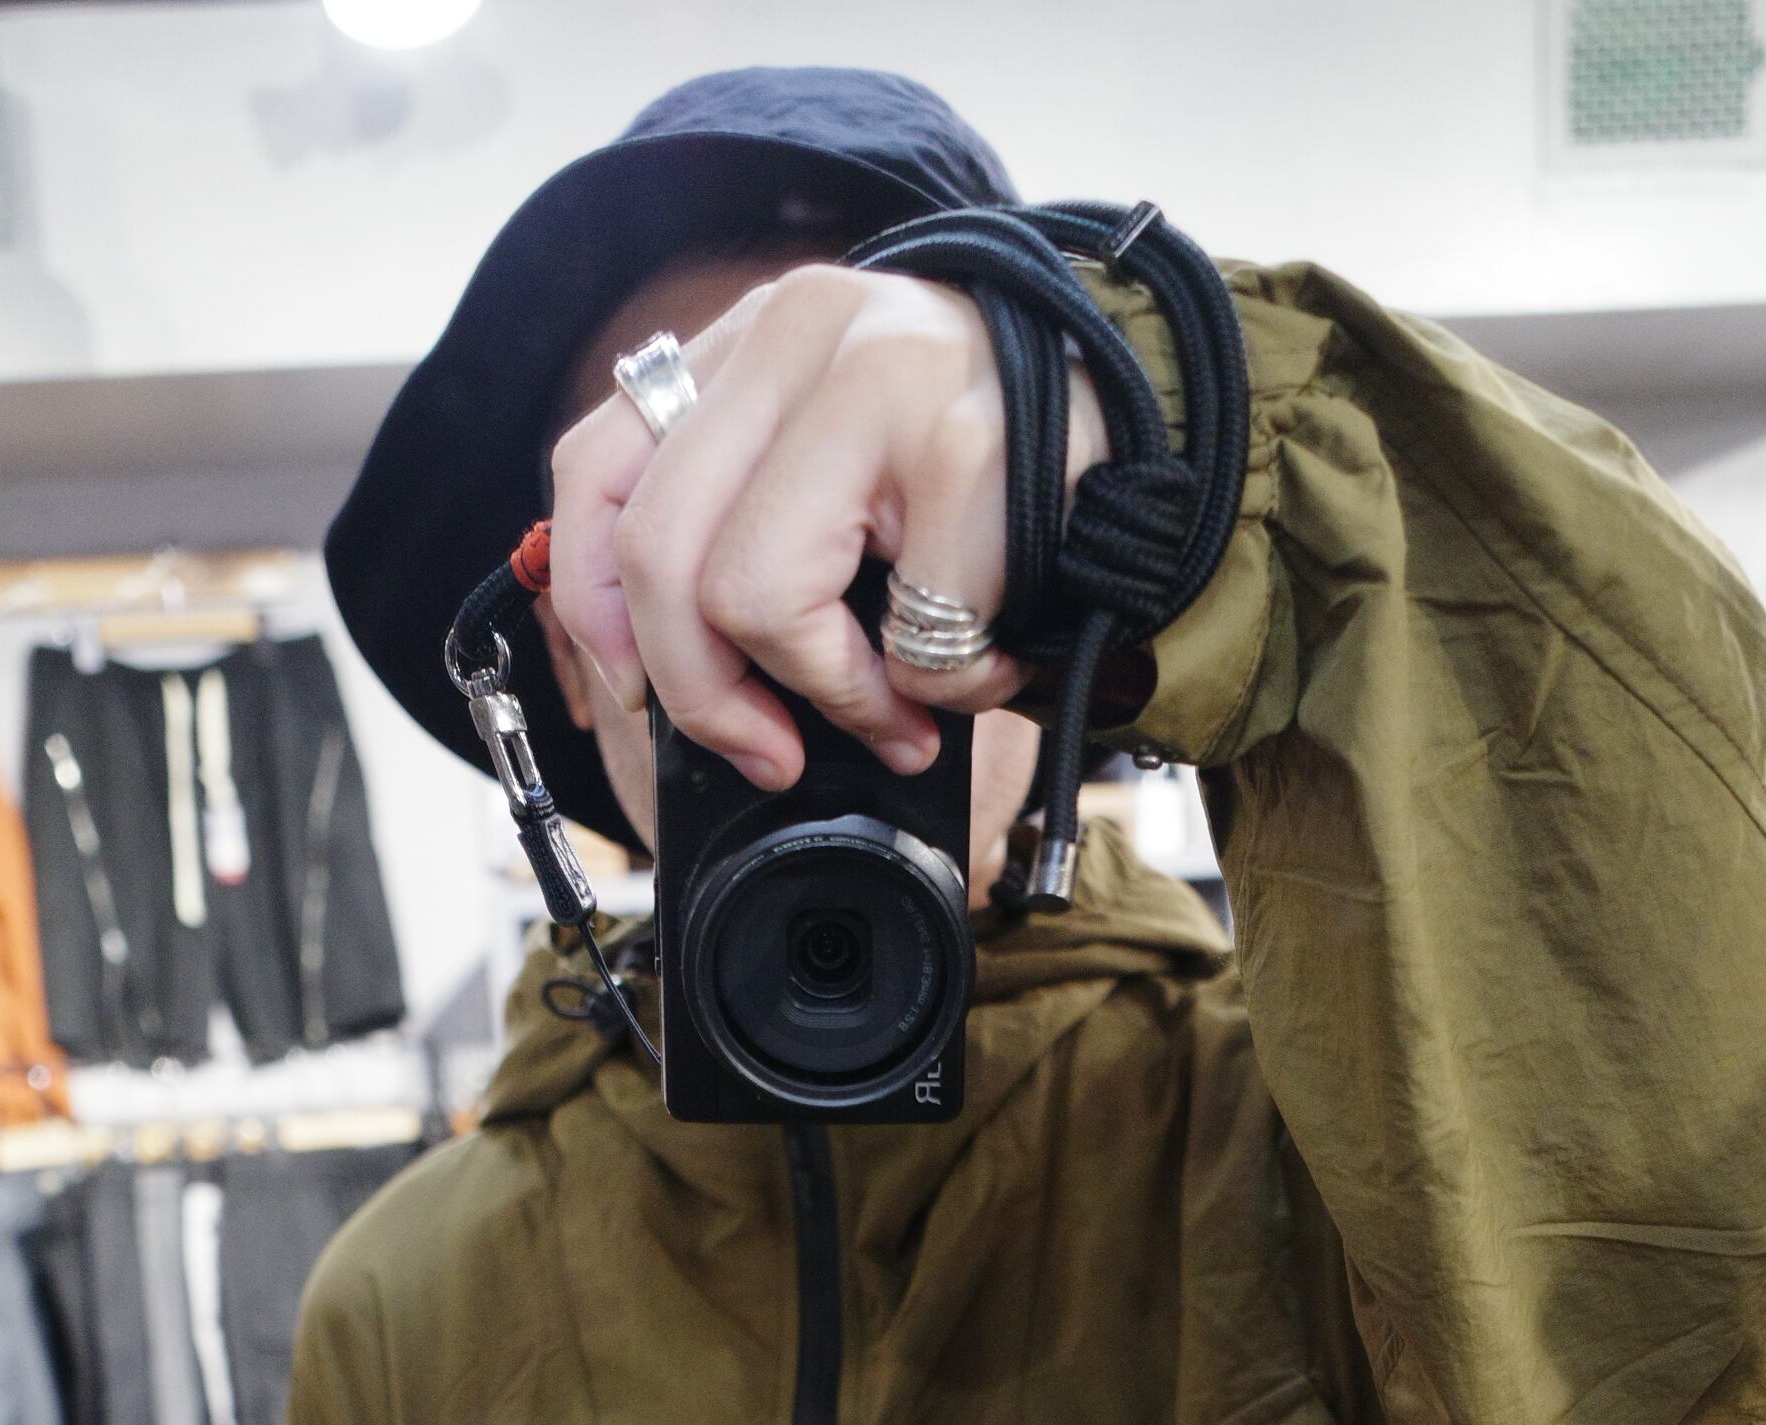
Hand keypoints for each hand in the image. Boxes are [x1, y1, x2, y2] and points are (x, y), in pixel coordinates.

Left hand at [546, 266, 1105, 791]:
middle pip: (656, 556)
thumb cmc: (1001, 487)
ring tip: (903, 703)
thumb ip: (746, 536)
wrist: (1171, 430)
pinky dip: (948, 691)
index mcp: (755, 339)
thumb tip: (647, 687)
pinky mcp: (965, 444)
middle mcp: (801, 332)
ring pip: (751, 596)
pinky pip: (900, 633)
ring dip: (833, 695)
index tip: (646, 694)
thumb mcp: (843, 484)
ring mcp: (880, 376)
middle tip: (777, 752)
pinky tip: (991, 656)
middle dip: (707, 696)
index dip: (598, 613)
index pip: (594, 469)